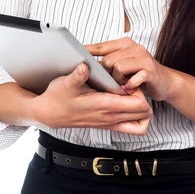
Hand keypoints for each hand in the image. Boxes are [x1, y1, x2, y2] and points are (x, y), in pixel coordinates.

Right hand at [30, 63, 151, 134]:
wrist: (50, 114)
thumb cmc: (58, 97)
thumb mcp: (65, 83)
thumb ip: (77, 75)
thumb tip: (84, 67)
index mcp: (105, 106)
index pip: (139, 105)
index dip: (139, 90)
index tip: (129, 80)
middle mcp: (111, 118)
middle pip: (144, 114)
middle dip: (143, 97)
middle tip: (132, 84)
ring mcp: (110, 123)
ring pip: (140, 123)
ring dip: (141, 108)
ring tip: (131, 94)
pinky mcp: (107, 125)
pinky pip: (131, 126)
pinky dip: (135, 116)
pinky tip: (125, 101)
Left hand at [85, 37, 174, 101]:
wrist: (165, 81)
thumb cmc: (140, 73)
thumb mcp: (124, 63)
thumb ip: (108, 60)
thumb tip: (84, 64)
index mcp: (124, 43)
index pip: (101, 46)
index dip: (87, 52)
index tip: (74, 57)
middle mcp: (134, 47)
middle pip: (108, 59)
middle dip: (106, 74)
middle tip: (109, 82)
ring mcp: (143, 57)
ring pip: (118, 67)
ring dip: (117, 80)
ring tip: (121, 85)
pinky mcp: (150, 70)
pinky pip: (132, 78)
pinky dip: (129, 85)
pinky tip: (130, 88)